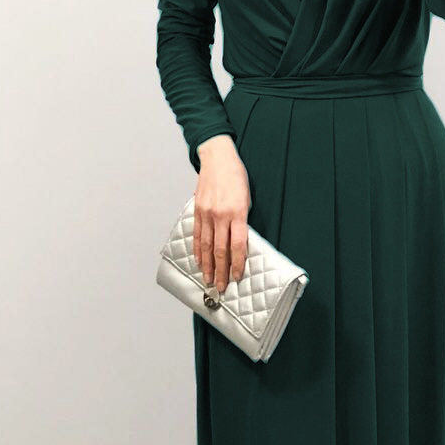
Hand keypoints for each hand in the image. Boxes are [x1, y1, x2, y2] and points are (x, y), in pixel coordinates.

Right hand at [194, 134, 250, 292]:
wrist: (217, 158)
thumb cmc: (236, 177)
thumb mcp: (247, 198)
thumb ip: (242, 221)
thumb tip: (239, 243)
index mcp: (237, 212)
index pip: (237, 245)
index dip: (237, 263)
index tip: (237, 276)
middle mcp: (220, 214)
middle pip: (220, 250)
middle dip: (221, 271)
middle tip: (221, 287)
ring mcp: (206, 213)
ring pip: (205, 245)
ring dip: (207, 265)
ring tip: (208, 279)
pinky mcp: (197, 210)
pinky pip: (197, 234)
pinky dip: (197, 250)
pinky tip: (198, 261)